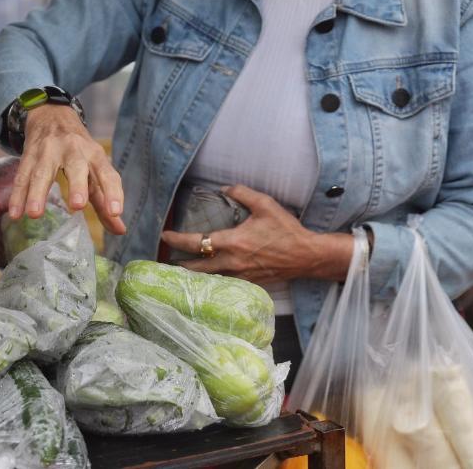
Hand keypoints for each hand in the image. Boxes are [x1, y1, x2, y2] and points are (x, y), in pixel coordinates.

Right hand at [8, 104, 125, 234]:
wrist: (52, 115)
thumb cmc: (80, 152)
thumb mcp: (95, 170)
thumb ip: (104, 201)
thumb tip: (120, 230)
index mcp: (95, 155)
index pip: (106, 172)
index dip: (112, 191)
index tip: (115, 211)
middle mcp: (74, 150)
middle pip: (76, 166)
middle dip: (77, 185)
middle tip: (77, 205)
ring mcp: (49, 150)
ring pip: (42, 172)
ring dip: (37, 193)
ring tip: (35, 214)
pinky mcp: (29, 155)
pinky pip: (22, 176)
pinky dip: (18, 195)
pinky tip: (15, 213)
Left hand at [159, 184, 351, 283]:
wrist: (307, 256)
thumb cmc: (286, 230)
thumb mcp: (265, 204)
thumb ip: (242, 193)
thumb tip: (224, 188)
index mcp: (233, 242)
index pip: (197, 242)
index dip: (177, 240)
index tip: (165, 236)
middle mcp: (232, 262)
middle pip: (196, 268)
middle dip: (179, 265)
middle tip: (166, 261)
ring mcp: (240, 276)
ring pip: (209, 279)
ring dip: (194, 275)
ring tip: (181, 270)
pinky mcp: (249, 283)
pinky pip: (224, 284)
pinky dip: (212, 281)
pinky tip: (207, 278)